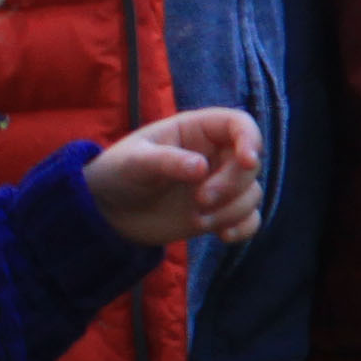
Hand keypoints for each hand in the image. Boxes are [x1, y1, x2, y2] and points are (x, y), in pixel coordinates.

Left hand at [90, 107, 264, 244]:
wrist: (109, 211)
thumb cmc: (118, 173)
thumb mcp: (135, 162)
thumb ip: (167, 161)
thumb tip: (201, 168)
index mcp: (197, 130)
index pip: (239, 124)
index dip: (250, 139)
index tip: (247, 161)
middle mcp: (215, 155)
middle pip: (250, 165)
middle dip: (231, 185)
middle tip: (200, 201)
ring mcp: (219, 185)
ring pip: (251, 193)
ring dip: (232, 210)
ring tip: (197, 220)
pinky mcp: (219, 212)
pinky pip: (249, 218)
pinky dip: (243, 228)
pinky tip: (223, 236)